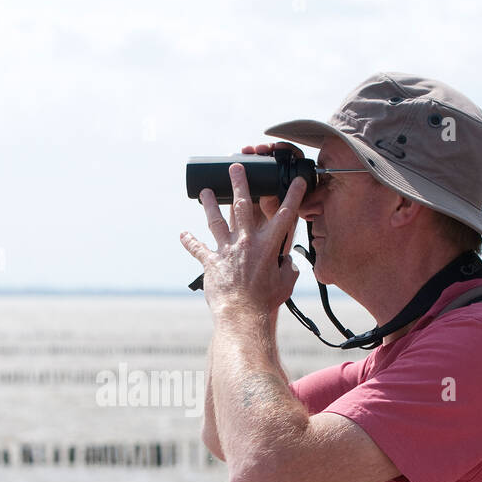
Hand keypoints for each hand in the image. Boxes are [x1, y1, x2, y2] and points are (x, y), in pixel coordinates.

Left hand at [180, 159, 305, 319]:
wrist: (241, 314)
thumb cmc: (265, 302)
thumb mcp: (285, 283)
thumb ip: (288, 268)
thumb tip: (286, 264)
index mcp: (268, 245)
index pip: (285, 214)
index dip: (294, 195)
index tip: (298, 180)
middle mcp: (245, 241)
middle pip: (242, 205)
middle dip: (239, 184)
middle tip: (235, 167)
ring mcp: (226, 250)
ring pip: (215, 220)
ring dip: (209, 204)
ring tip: (204, 191)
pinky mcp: (211, 262)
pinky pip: (198, 248)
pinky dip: (190, 241)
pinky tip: (183, 234)